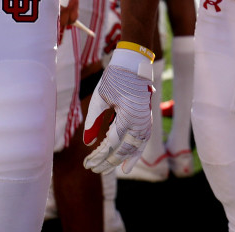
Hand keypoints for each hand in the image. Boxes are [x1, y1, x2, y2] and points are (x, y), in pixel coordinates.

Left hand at [82, 46, 153, 173]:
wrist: (134, 63)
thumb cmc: (115, 78)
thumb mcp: (100, 97)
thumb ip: (94, 120)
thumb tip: (88, 143)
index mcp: (127, 116)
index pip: (112, 144)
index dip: (100, 156)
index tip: (88, 163)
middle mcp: (139, 122)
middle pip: (123, 149)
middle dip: (108, 161)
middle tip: (94, 169)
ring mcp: (145, 120)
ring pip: (136, 147)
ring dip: (124, 159)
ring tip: (114, 170)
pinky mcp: (147, 118)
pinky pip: (143, 140)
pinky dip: (137, 152)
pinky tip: (129, 162)